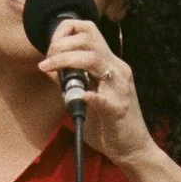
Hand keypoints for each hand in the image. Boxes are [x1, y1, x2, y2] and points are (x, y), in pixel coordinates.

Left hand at [39, 16, 163, 167]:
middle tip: (47, 61)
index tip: (50, 48)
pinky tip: (80, 97)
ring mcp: (119, 88)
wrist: (134, 150)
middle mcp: (117, 70)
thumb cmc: (108, 125)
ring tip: (49, 68)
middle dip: (61, 43)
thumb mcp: (86, 98)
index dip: (65, 31)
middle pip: (89, 38)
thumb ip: (71, 83)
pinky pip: (103, 98)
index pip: (89, 31)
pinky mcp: (118, 109)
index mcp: (110, 65)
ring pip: (93, 59)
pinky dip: (90, 96)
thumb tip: (50, 68)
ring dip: (66, 60)